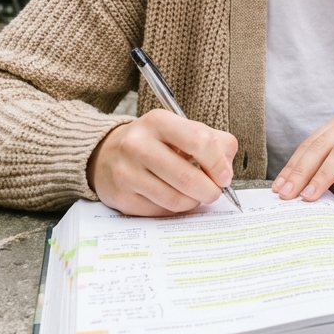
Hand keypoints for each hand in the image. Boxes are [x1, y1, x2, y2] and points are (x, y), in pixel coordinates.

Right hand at [87, 110, 237, 215]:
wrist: (106, 154)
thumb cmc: (154, 142)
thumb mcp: (182, 130)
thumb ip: (214, 142)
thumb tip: (226, 169)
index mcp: (158, 122)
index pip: (200, 142)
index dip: (219, 164)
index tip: (224, 176)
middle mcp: (138, 145)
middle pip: (189, 178)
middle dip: (210, 191)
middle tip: (213, 191)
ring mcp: (127, 172)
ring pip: (177, 200)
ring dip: (193, 202)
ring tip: (193, 193)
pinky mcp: (122, 197)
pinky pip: (161, 212)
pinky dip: (175, 209)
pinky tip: (172, 196)